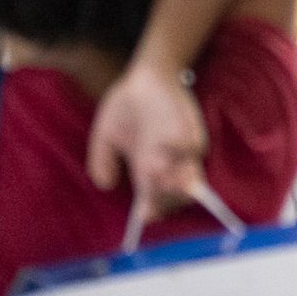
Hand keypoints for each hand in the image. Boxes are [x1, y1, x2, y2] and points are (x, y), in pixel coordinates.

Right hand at [88, 61, 207, 224]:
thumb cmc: (125, 108)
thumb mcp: (105, 135)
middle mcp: (169, 165)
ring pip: (189, 180)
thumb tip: (105, 185)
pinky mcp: (194, 132)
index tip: (143, 218)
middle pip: (175, 197)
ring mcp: (184, 151)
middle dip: (163, 202)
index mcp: (147, 171)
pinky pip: (194, 149)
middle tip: (151, 202)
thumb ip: (101, 159)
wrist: (145, 78)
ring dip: (176, 185)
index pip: (153, 200)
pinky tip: (163, 145)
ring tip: (157, 178)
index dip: (150, 211)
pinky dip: (182, 153)